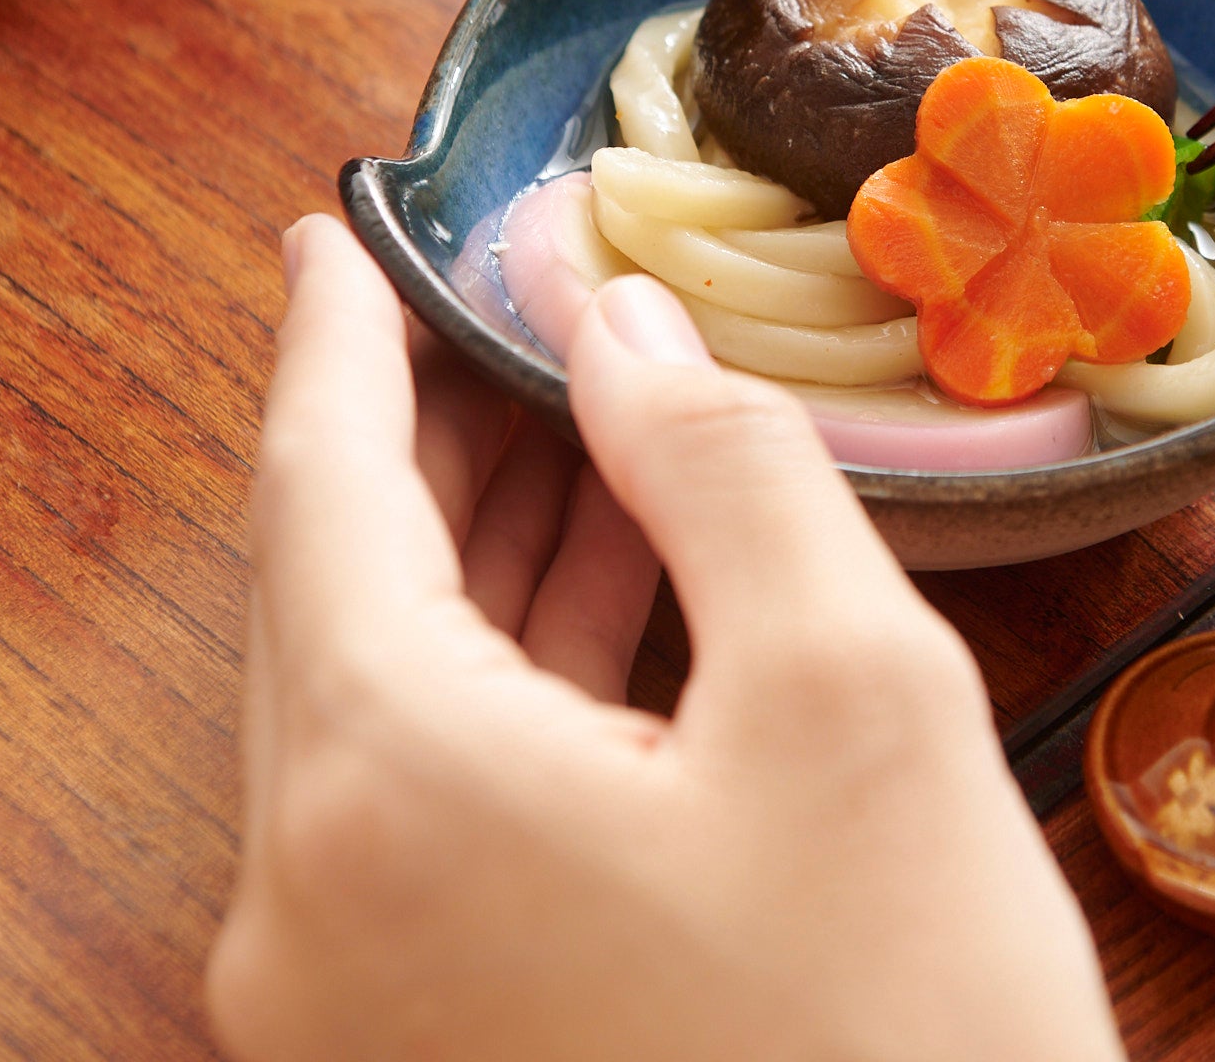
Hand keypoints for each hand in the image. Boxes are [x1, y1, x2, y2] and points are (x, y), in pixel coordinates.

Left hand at [207, 215, 1124, 1061]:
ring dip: (477, 552)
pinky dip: (507, 678)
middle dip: (422, 433)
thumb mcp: (850, 692)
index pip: (322, 491)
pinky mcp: (421, 1051)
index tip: (339, 235)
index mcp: (383, 790)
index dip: (337, 339)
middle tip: (492, 306)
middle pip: (338, 593)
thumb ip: (721, 467)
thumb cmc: (906, 1035)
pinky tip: (600, 597)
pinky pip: (427, 804)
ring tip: (570, 421)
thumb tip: (620, 325)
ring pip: (384, 701)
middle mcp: (307, 907)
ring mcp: (348, 1002)